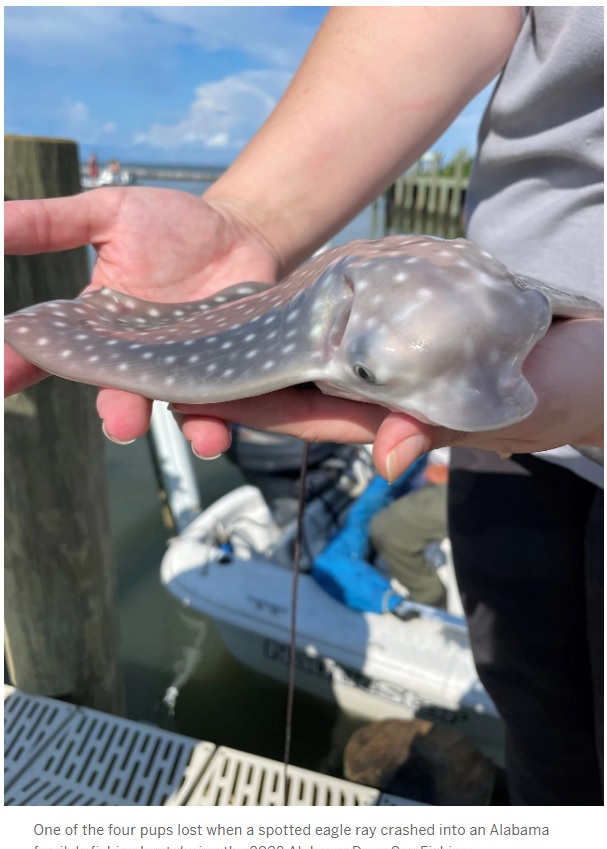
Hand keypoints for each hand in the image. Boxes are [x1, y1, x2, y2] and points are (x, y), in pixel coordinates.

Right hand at [5, 186, 280, 444]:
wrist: (242, 232)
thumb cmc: (172, 226)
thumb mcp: (109, 213)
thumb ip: (51, 223)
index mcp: (97, 323)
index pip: (50, 350)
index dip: (18, 366)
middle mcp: (135, 357)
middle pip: (116, 392)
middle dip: (115, 411)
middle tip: (118, 422)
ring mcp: (179, 369)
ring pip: (169, 409)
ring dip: (169, 427)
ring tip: (162, 434)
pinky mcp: (223, 375)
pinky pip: (217, 409)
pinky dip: (212, 426)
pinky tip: (210, 436)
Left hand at [173, 318, 602, 479]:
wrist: (591, 354)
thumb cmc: (556, 385)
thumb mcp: (505, 409)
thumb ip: (444, 426)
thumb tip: (391, 457)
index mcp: (395, 414)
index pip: (308, 413)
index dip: (251, 406)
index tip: (196, 395)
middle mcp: (384, 391)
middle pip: (296, 385)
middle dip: (238, 378)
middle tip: (170, 358)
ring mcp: (393, 361)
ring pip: (315, 353)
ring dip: (264, 344)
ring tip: (202, 325)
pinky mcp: (407, 330)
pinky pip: (350, 321)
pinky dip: (312, 312)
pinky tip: (275, 293)